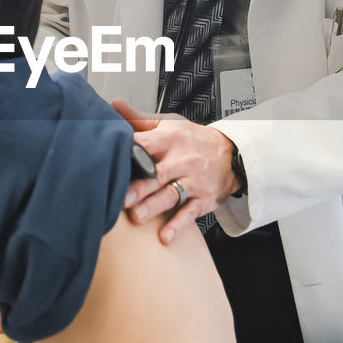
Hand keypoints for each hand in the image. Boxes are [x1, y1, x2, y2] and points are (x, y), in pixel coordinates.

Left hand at [112, 99, 238, 243]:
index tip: (112, 159)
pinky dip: (177, 226)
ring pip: (172, 195)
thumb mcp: (168, 125)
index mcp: (170, 139)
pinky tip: (164, 237)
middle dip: (140, 186)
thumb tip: (112, 105)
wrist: (231, 154)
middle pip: (158, 173)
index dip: (130, 152)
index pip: (147, 144)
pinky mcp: (202, 200)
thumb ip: (138, 119)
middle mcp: (182, 160)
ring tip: (137, 216)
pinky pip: (189, 214)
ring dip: (154, 206)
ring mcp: (193, 182)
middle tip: (121, 197)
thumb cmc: (192, 140)